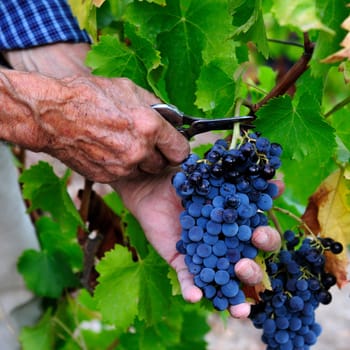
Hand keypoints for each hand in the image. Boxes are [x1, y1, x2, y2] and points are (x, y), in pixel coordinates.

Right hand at [0, 69, 189, 182]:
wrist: (51, 115)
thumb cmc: (88, 96)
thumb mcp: (127, 89)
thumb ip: (155, 105)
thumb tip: (172, 117)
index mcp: (149, 126)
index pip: (181, 150)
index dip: (178, 148)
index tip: (173, 146)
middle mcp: (139, 150)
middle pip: (162, 164)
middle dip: (157, 155)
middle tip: (144, 143)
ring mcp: (122, 167)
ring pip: (142, 170)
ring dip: (138, 161)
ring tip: (121, 143)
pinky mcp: (107, 177)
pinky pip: (123, 175)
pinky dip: (120, 166)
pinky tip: (107, 150)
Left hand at [112, 172, 282, 317]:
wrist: (154, 186)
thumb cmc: (189, 183)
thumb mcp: (215, 179)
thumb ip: (242, 183)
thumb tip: (278, 180)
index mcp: (237, 227)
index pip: (260, 240)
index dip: (266, 240)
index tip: (259, 235)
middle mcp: (225, 247)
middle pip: (247, 267)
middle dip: (251, 271)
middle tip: (243, 265)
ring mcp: (205, 257)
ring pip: (224, 283)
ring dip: (233, 296)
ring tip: (238, 307)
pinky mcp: (183, 262)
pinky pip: (188, 280)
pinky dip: (192, 290)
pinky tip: (194, 296)